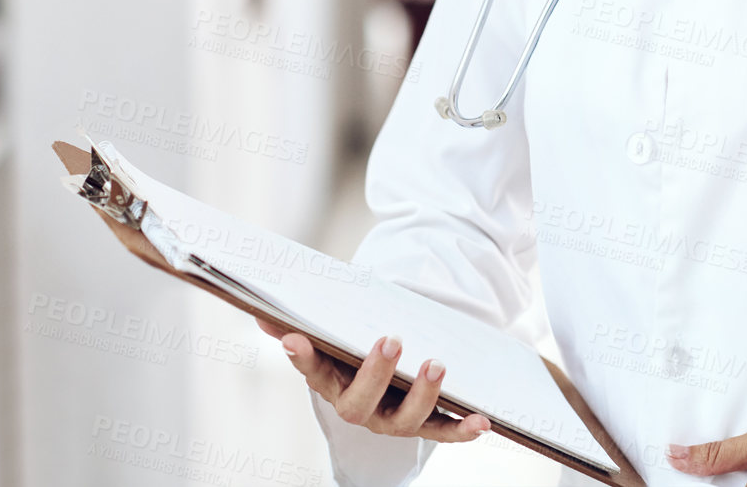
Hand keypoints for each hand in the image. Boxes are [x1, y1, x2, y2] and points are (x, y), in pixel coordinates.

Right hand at [255, 317, 491, 441]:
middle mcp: (359, 408)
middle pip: (360, 402)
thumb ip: (299, 325)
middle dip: (374, 373)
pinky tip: (483, 421)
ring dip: (422, 395)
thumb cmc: (354, 351)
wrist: (385, 381)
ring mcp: (393, 419)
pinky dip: (463, 429)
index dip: (303, 357)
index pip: (311, 370)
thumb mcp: (331, 335)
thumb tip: (263, 315)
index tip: (295, 338)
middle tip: (390, 340)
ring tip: (436, 364)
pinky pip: (444, 431)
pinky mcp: (426, 424)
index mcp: (331, 382)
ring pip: (405, 419)